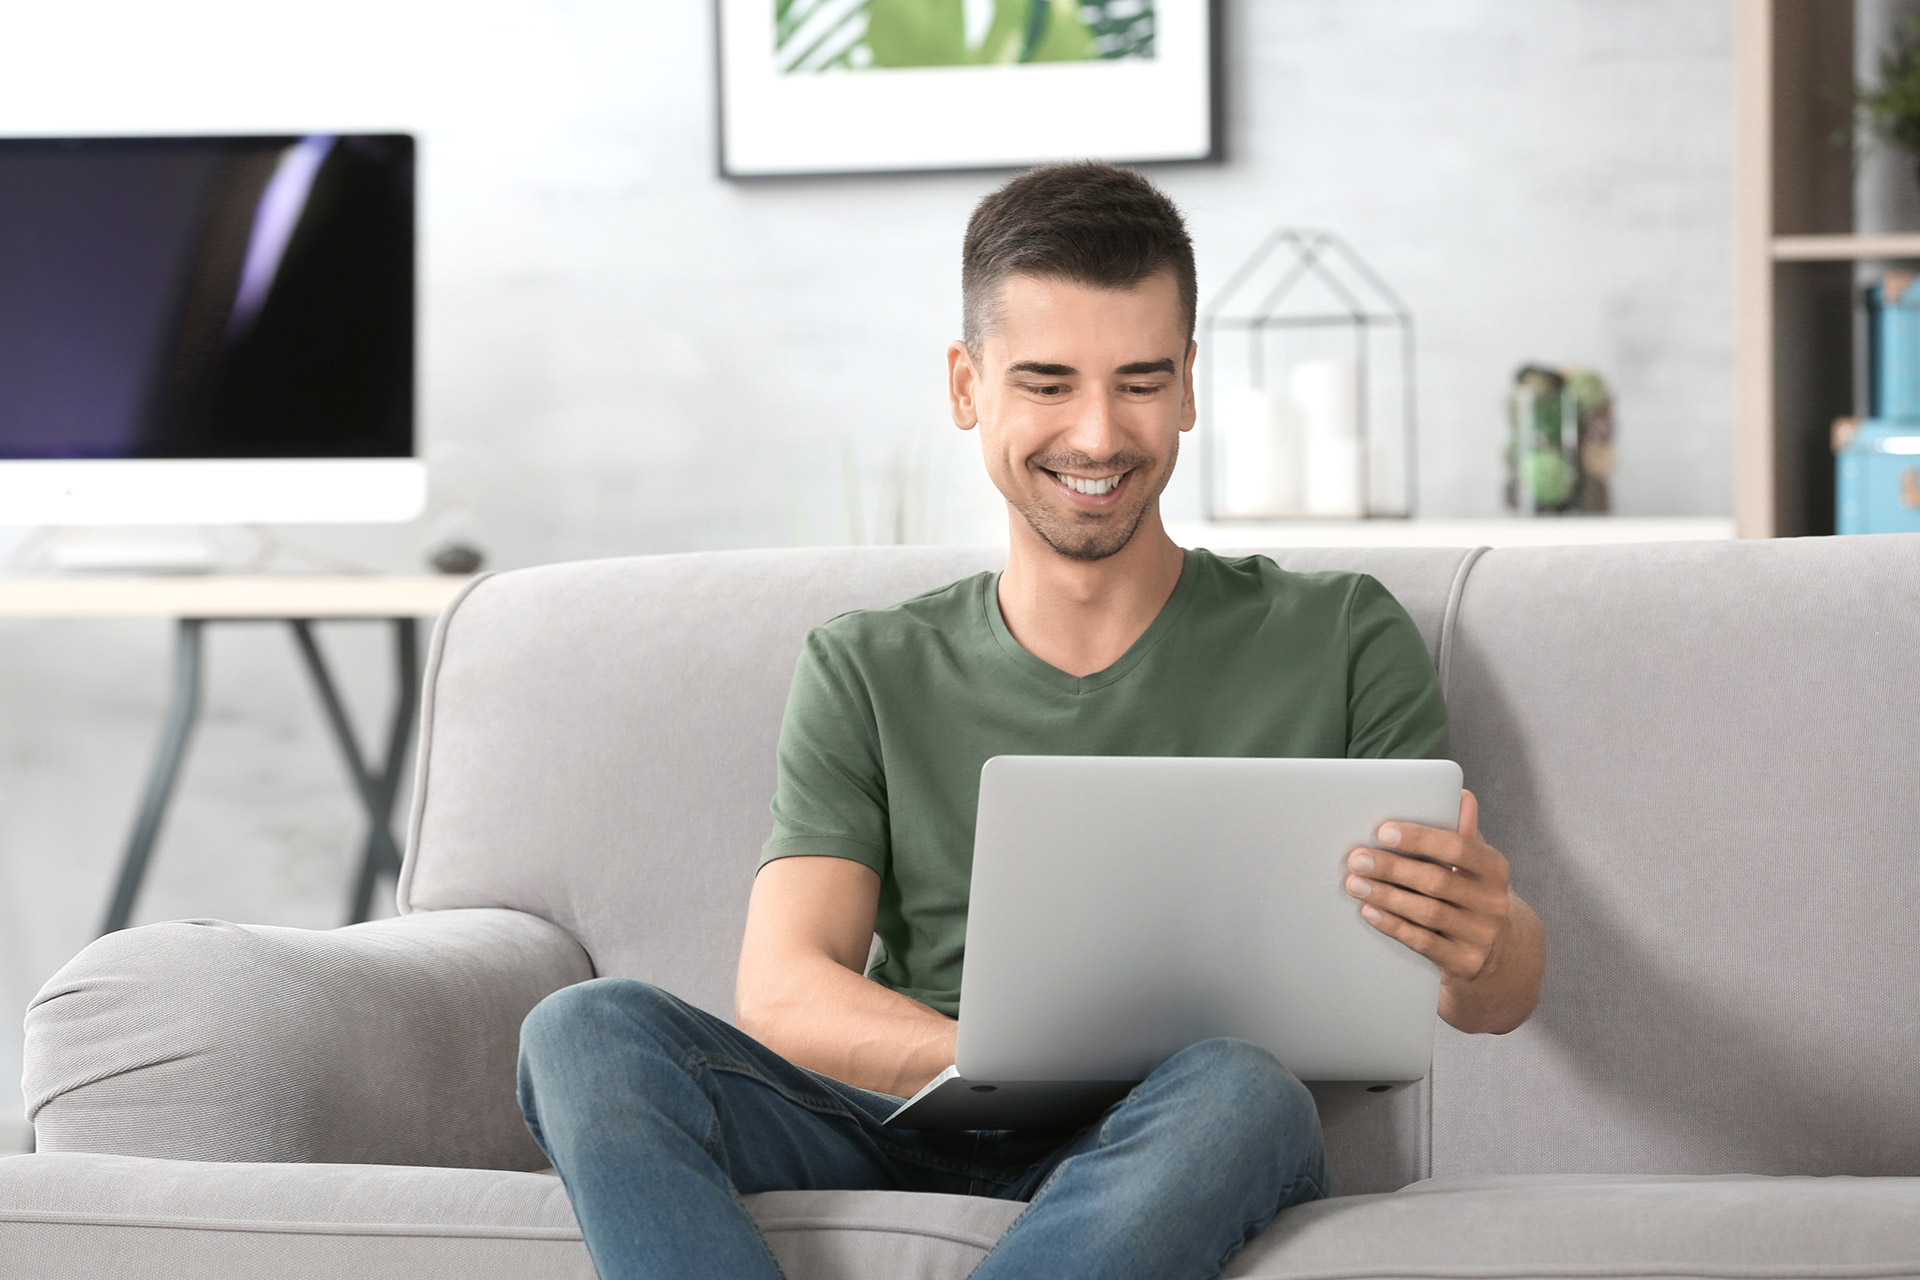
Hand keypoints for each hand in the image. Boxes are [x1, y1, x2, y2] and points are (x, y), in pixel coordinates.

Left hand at [1344, 788, 1512, 985]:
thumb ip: (1463, 833)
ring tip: (1354, 883)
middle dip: (1392, 868)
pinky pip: (1423, 943)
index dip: (1420, 838)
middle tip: (1356, 858)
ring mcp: (1482, 936)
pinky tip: (1369, 912)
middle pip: (1437, 881)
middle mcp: (1494, 902)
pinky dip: (1393, 926)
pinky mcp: (1465, 963)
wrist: (1496, 953)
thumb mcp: (1474, 865)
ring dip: (1386, 896)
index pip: (1459, 847)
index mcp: (1495, 869)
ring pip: (1427, 913)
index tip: (1383, 831)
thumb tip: (1462, 795)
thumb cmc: (1471, 894)